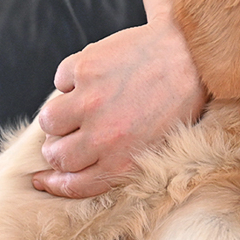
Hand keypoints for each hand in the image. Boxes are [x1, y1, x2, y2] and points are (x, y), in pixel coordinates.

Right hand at [33, 17, 205, 197]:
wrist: (194, 55)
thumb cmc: (180, 99)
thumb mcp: (159, 143)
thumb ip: (121, 160)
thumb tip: (76, 170)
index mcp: (124, 161)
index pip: (75, 185)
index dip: (55, 183)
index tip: (45, 178)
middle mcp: (104, 137)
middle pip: (56, 155)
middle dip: (59, 146)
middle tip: (73, 131)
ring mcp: (91, 102)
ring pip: (48, 120)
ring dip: (61, 112)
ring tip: (84, 101)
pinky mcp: (85, 69)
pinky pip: (61, 81)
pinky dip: (74, 77)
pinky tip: (101, 73)